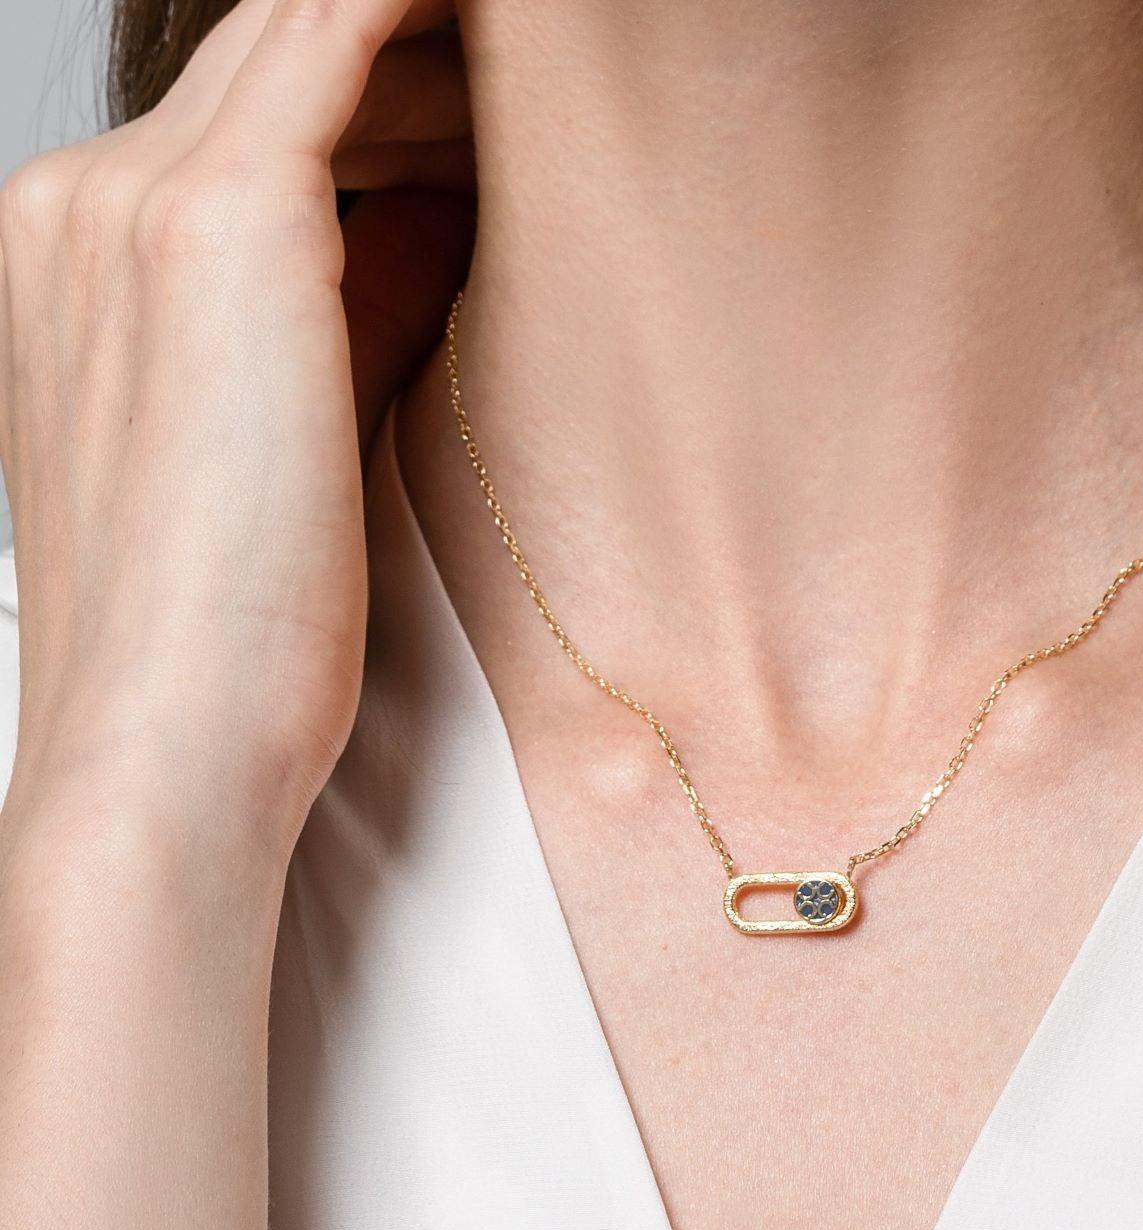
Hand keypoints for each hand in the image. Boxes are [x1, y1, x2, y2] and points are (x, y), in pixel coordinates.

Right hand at [0, 0, 471, 863]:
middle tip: (551, 82)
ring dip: (439, 42)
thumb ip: (362, 306)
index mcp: (89, 261)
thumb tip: (447, 218)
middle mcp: (84, 204)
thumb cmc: (238, 635)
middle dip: (420, 55)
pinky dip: (432, 16)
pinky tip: (526, 24)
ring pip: (307, 32)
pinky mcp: (213, 225)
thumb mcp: (305, 433)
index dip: (388, 89)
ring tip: (564, 71)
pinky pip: (337, 38)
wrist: (171, 749)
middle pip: (275, 51)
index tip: (495, 109)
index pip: (251, 111)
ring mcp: (130, 202)